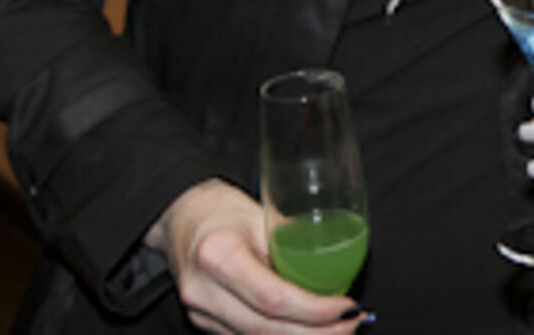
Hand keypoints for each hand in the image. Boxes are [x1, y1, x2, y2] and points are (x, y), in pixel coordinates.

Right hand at [145, 180, 367, 332]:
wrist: (181, 219)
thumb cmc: (223, 210)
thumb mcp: (261, 214)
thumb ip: (294, 240)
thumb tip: (341, 263)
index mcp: (219, 257)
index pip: (273, 298)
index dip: (315, 310)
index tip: (346, 306)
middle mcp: (205, 292)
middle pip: (266, 329)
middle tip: (352, 324)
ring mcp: (201, 313)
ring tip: (339, 330)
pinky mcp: (206, 323)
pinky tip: (310, 331)